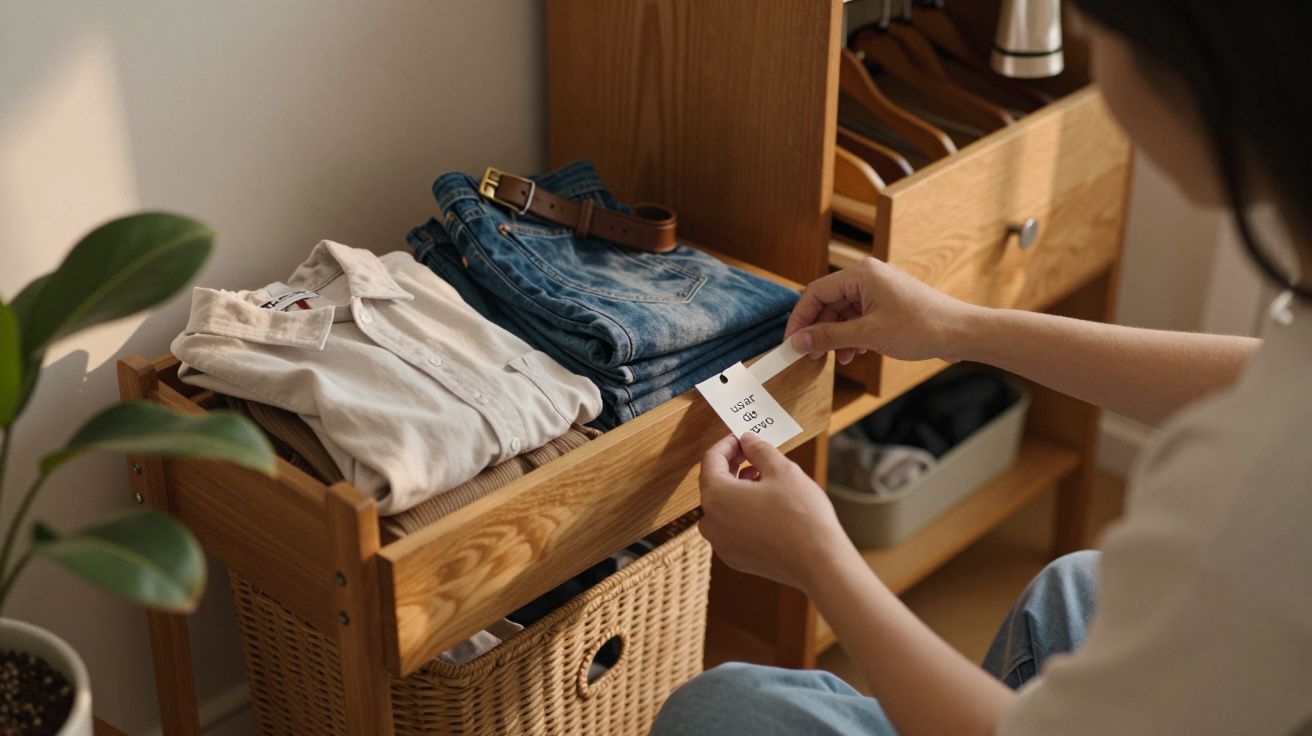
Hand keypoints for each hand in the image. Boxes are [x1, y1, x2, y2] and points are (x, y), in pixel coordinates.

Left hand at [697, 432, 852, 591]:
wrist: (818, 562)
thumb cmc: (800, 514)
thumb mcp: (782, 469)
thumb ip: (759, 449)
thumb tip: (748, 440)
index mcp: (716, 495)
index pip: (711, 459)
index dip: (727, 444)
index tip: (742, 437)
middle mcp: (711, 522)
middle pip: (714, 484)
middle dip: (732, 466)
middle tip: (753, 454)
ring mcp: (722, 544)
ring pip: (722, 507)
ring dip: (737, 489)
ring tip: (763, 479)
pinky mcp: (736, 559)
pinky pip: (732, 528)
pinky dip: (742, 513)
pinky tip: (765, 507)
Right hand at [784, 257, 978, 364]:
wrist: (960, 332)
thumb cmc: (921, 327)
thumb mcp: (868, 335)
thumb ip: (829, 337)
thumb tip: (798, 342)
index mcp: (860, 274)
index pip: (815, 293)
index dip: (800, 319)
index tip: (791, 343)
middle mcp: (867, 276)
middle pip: (827, 302)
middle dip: (818, 330)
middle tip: (810, 355)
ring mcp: (878, 289)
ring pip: (842, 312)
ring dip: (835, 337)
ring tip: (837, 359)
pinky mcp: (887, 303)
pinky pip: (858, 317)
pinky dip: (851, 336)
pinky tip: (854, 354)